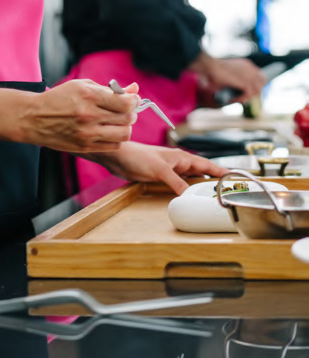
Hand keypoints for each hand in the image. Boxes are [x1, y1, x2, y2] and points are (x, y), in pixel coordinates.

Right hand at [22, 80, 139, 153]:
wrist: (35, 118)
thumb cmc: (59, 98)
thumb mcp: (83, 86)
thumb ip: (110, 89)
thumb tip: (135, 89)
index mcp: (89, 96)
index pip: (126, 103)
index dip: (133, 101)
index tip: (131, 99)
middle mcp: (89, 116)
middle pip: (128, 119)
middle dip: (131, 113)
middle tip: (125, 110)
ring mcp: (87, 134)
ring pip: (124, 134)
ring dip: (125, 127)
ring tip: (117, 121)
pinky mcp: (85, 147)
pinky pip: (114, 145)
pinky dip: (116, 138)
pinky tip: (108, 131)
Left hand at [90, 141, 228, 194]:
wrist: (119, 157)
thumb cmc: (138, 156)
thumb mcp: (160, 170)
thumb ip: (176, 182)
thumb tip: (189, 196)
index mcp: (182, 158)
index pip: (207, 165)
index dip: (222, 172)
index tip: (237, 179)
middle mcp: (179, 164)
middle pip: (202, 174)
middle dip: (214, 183)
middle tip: (229, 194)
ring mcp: (171, 171)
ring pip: (192, 181)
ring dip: (200, 188)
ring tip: (213, 200)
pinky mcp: (162, 178)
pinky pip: (180, 186)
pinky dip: (187, 192)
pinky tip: (190, 200)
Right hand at [190, 52, 265, 101]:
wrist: (210, 65)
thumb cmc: (214, 68)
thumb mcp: (228, 72)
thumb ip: (236, 78)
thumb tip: (238, 89)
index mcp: (247, 64)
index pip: (259, 76)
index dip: (256, 84)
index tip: (250, 91)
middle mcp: (251, 69)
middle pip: (262, 83)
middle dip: (255, 91)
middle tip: (245, 98)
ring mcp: (249, 76)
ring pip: (256, 91)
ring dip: (247, 96)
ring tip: (237, 99)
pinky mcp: (245, 83)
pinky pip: (248, 95)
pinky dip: (240, 99)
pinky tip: (232, 99)